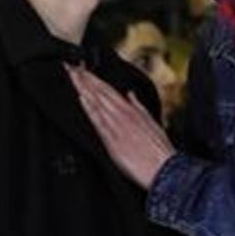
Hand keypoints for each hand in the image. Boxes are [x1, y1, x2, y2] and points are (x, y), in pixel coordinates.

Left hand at [65, 64, 173, 188]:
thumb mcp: (152, 122)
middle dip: (85, 79)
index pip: (109, 90)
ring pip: (97, 102)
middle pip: (100, 93)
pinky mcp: (112, 141)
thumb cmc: (160, 150)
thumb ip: (139, 107)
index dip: (94, 79)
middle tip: (70, 66)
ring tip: (71, 76)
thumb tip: (130, 94)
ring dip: (83, 88)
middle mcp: (123, 115)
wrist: (165, 169)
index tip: (82, 69)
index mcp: (132, 110)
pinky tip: (81, 98)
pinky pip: (98, 121)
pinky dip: (89, 108)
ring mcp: (117, 127)